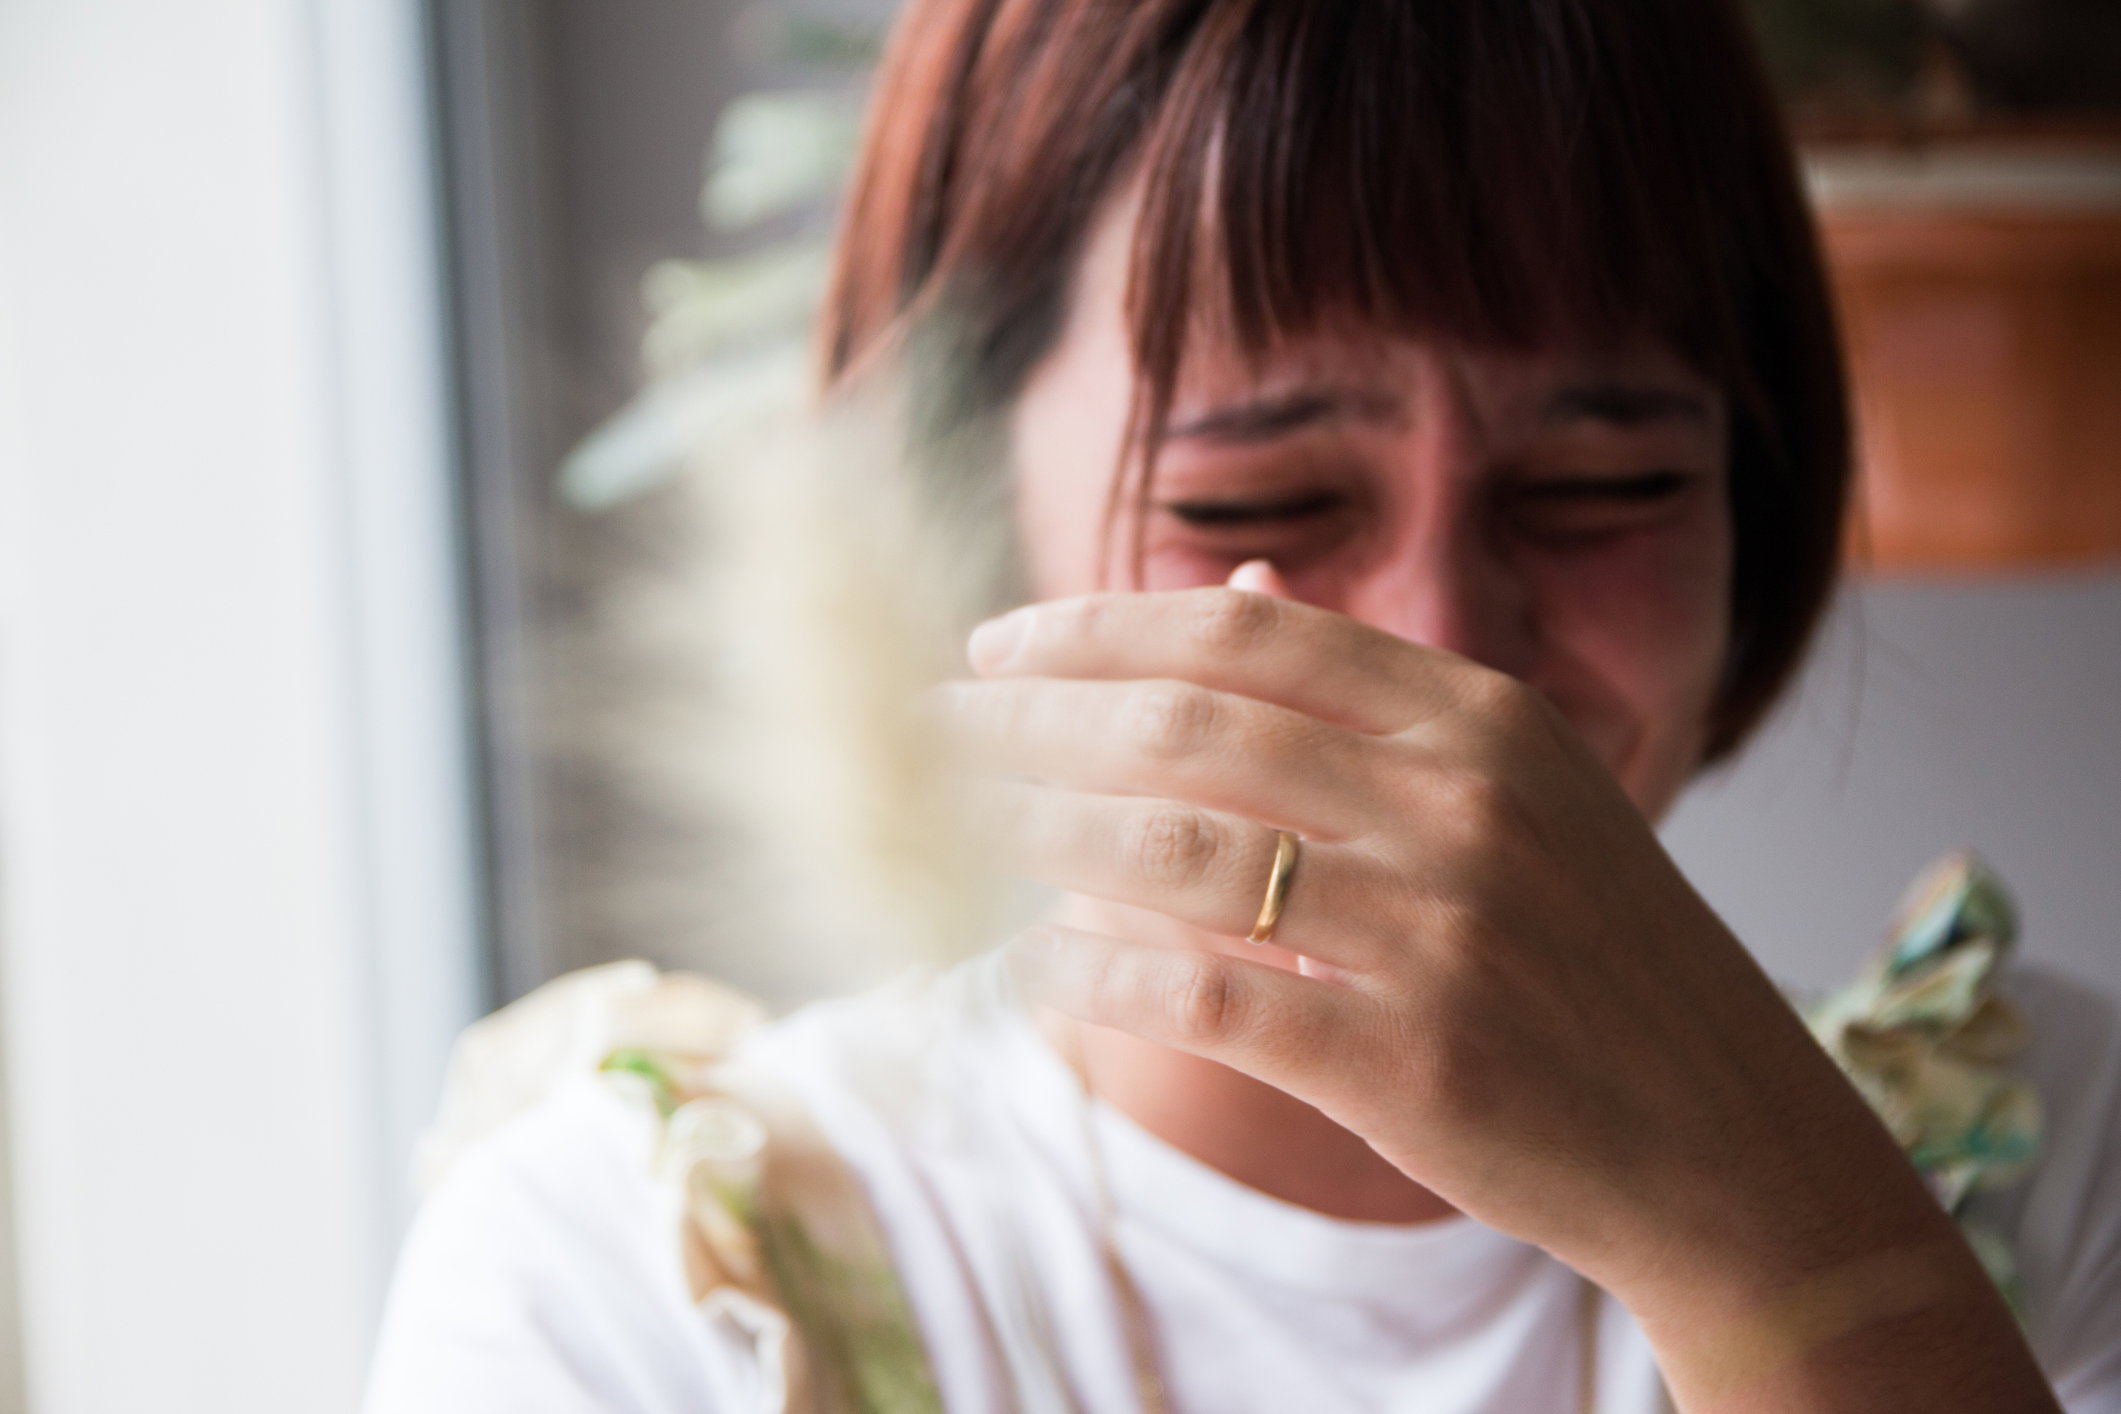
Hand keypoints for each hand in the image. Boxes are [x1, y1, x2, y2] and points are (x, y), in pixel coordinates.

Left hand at [938, 571, 2055, 1411]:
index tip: (996, 644)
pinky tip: (1033, 964)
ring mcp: (1439, 927)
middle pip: (1190, 727)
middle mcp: (1459, 801)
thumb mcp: (1520, 795)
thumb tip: (1223, 598)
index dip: (1098, 631)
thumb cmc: (1599, 959)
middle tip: (937, 726)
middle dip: (1038, 720)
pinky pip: (1201, 994)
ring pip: (1176, 852)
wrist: (1726, 1141)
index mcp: (1481, 717)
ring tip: (966, 831)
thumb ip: (1370, 703)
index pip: (1245, 637)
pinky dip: (1097, 973)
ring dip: (1044, 835)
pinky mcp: (1409, 1055)